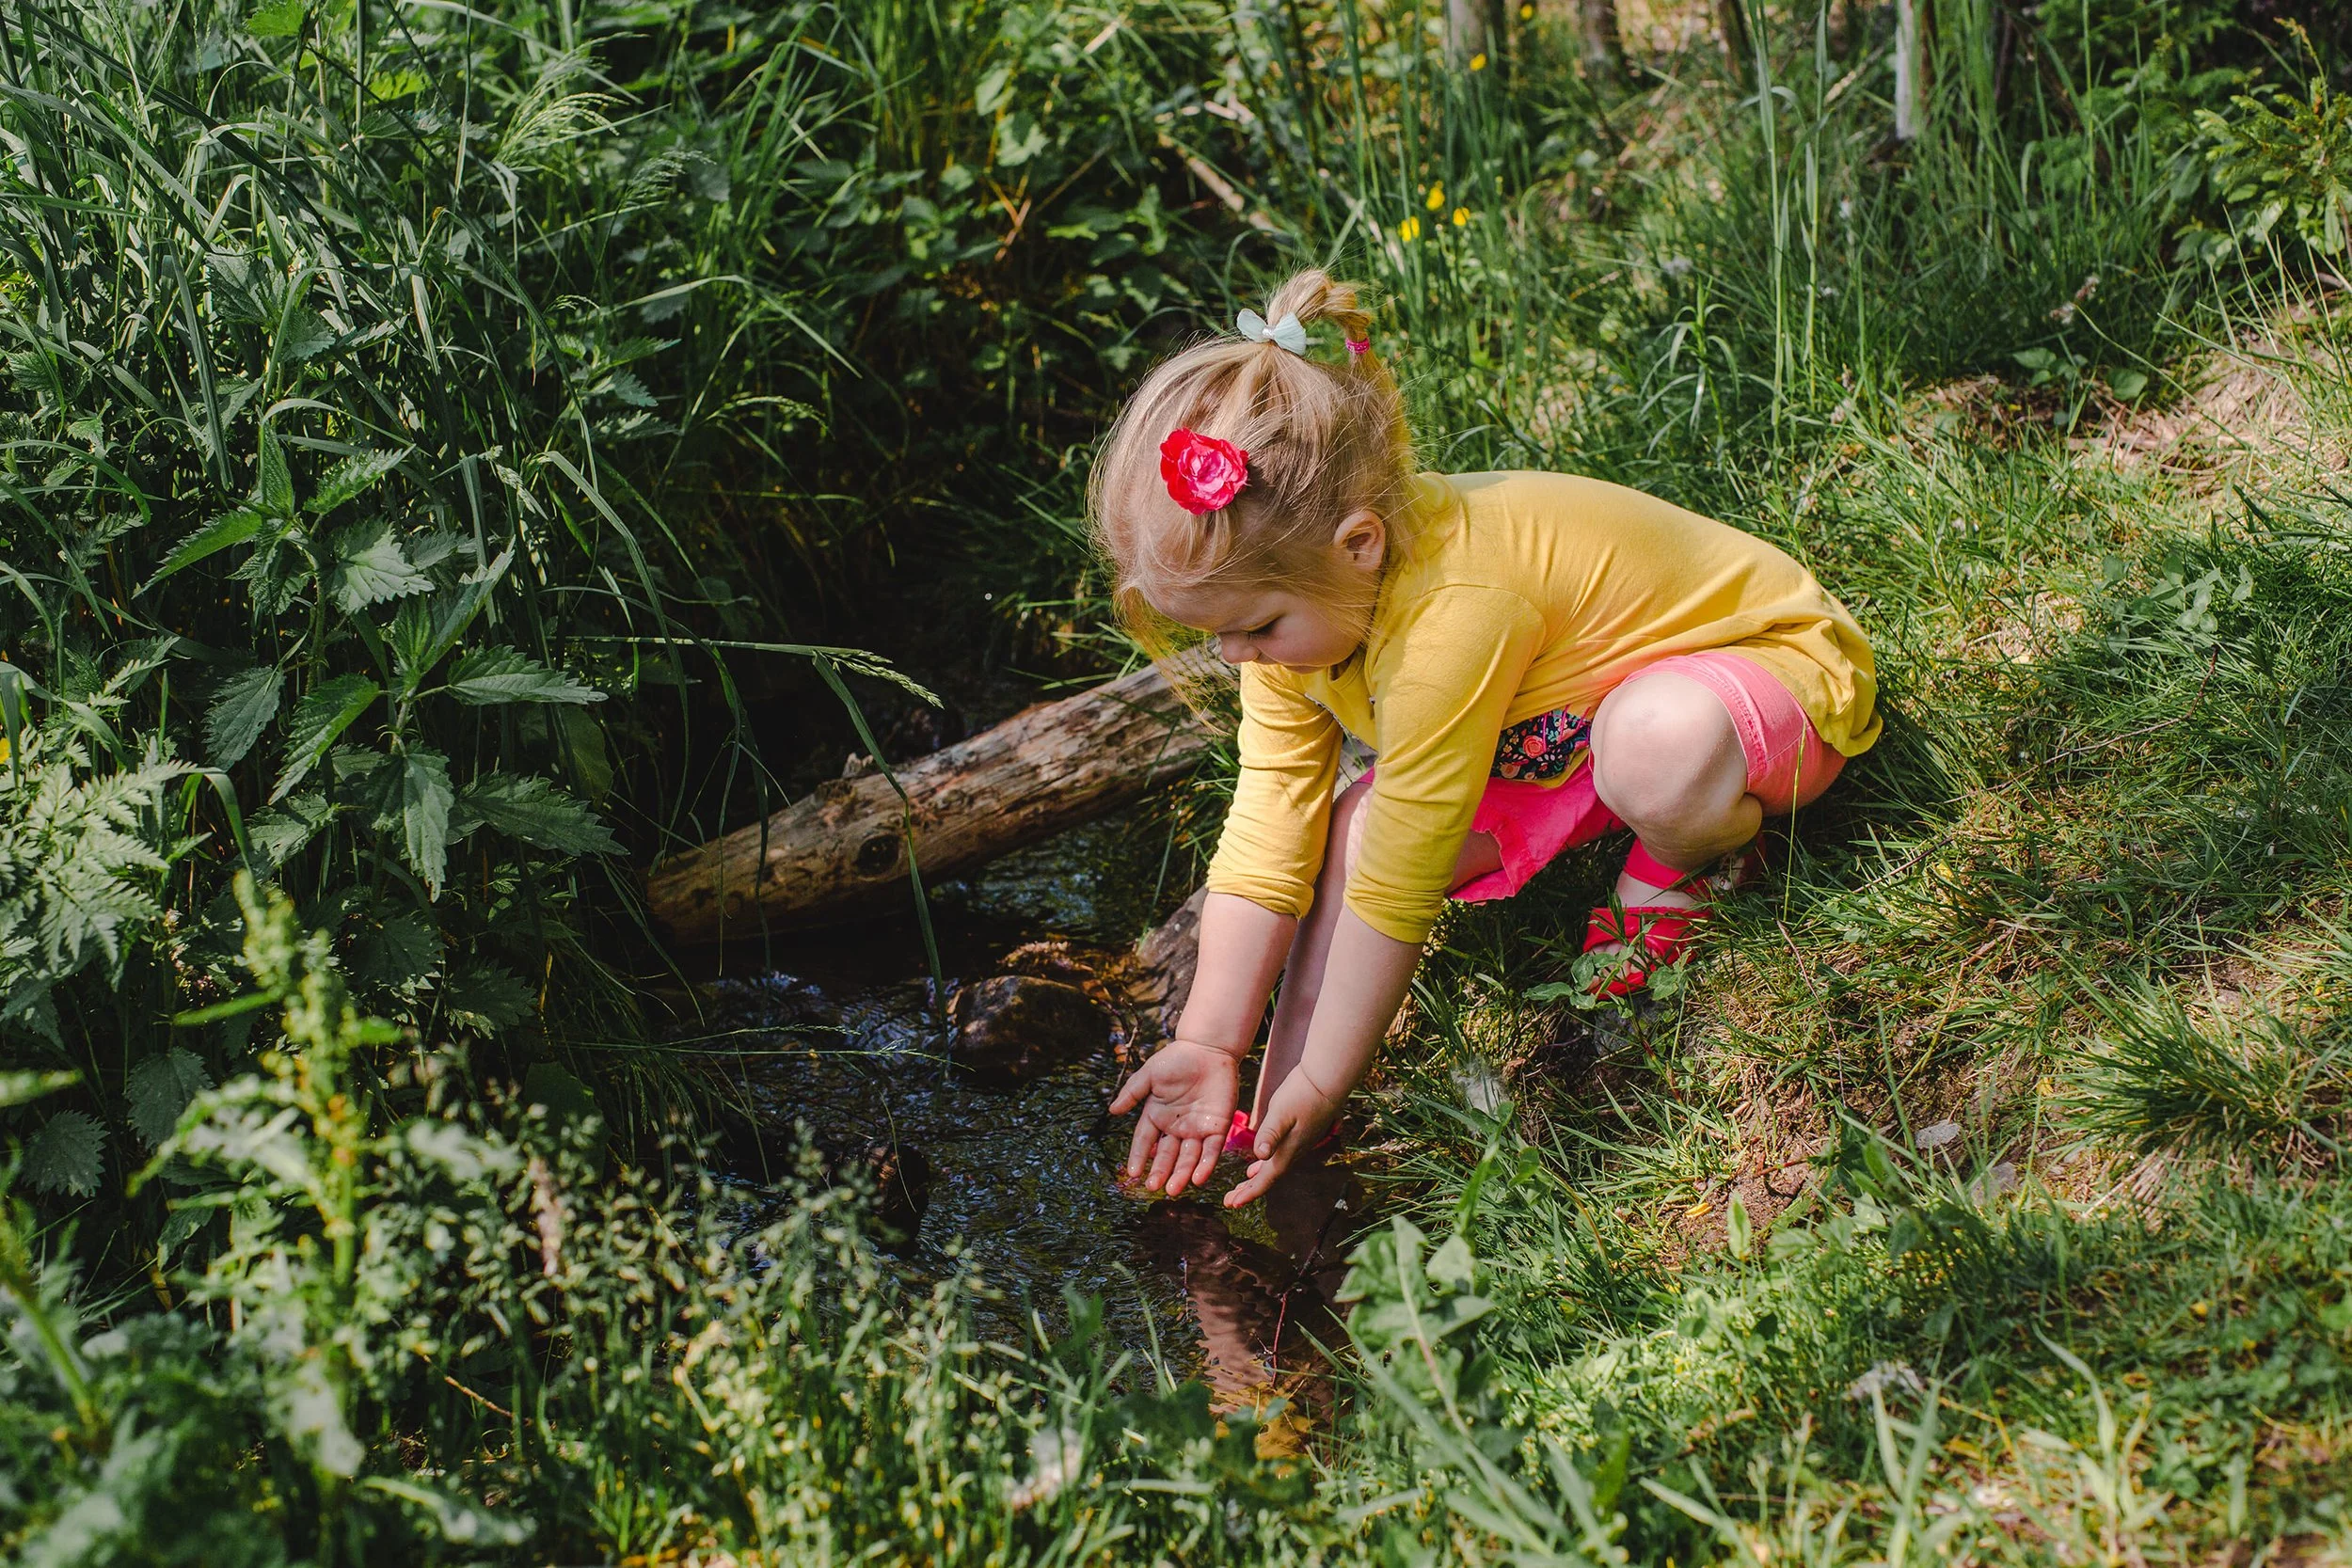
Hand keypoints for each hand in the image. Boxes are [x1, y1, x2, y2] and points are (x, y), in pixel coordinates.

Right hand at [1110, 1040, 1240, 1198]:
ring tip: (1172, 1190)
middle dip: (1160, 1171)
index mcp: (1157, 1115)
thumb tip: (1112, 1111)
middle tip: (1153, 1187)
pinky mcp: (1218, 1127)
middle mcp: (1176, 1127)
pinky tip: (1198, 1179)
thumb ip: (1133, 1092)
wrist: (1209, 1048)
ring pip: (1188, 1158)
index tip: (1132, 1173)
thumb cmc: (1177, 1059)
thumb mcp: (1150, 1074)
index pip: (1144, 1141)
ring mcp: (1197, 1129)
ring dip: (1181, 1175)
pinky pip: (1211, 1150)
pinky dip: (1205, 1165)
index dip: (1138, 1157)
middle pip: (1166, 1154)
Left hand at [1224, 1068, 1343, 1207]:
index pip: (1266, 1179)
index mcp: (1287, 1150)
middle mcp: (1294, 1151)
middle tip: (1231, 1201)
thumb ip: (1271, 1134)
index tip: (1233, 1204)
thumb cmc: (1302, 1093)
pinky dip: (1266, 1163)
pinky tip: (1261, 1160)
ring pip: (1274, 1168)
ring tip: (1242, 1187)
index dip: (1249, 1193)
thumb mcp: (1281, 1112)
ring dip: (1257, 1179)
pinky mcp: (1299, 1134)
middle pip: (1269, 1178)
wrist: (1327, 1080)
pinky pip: (1280, 1156)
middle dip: (1249, 1190)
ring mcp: (1298, 1143)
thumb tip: (1260, 1156)